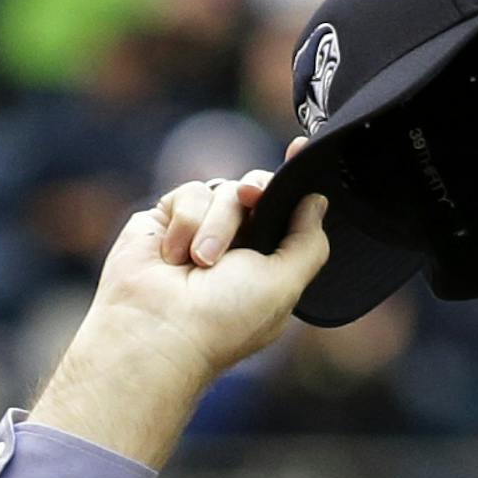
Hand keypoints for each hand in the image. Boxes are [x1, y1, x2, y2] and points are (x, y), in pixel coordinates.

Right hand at [31, 138, 328, 466]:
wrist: (159, 328)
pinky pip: (188, 193)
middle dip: (257, 193)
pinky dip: (186, 221)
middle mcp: (236, 245)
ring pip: (223, 191)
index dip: (295, 180)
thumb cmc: (224, 319)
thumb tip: (318, 201)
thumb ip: (309, 242)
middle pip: (257, 189)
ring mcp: (198, 231)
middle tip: (250, 202)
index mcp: (268, 262)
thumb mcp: (285, 284)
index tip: (301, 149)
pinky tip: (174, 255)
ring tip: (200, 262)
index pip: (287, 211)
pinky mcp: (164, 220)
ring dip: (216, 224)